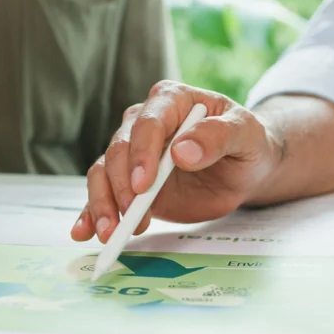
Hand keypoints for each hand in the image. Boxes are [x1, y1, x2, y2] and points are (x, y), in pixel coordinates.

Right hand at [71, 81, 279, 242]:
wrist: (245, 169)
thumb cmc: (247, 143)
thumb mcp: (246, 134)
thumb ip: (218, 136)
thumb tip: (182, 152)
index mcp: (172, 100)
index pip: (148, 121)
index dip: (142, 152)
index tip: (143, 184)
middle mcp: (145, 122)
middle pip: (119, 149)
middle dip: (119, 184)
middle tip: (131, 215)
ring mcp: (134, 154)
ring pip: (104, 172)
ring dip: (102, 202)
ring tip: (109, 233)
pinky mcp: (129, 182)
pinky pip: (104, 193)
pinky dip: (92, 213)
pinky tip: (86, 231)